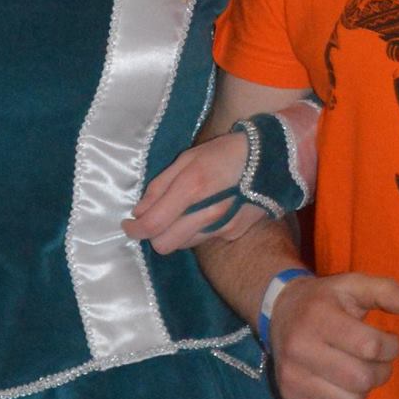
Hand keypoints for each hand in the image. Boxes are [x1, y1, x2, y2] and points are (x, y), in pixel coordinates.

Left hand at [124, 130, 250, 253]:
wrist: (271, 160)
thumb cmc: (224, 153)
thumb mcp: (188, 158)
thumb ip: (160, 186)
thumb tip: (139, 212)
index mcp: (191, 189)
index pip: (153, 225)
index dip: (134, 229)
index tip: (128, 225)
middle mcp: (206, 214)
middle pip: (165, 245)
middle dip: (153, 235)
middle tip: (152, 219)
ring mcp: (222, 227)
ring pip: (183, 245)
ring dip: (175, 233)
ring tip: (182, 210)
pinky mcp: (233, 234)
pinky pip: (202, 239)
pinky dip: (195, 230)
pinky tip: (204, 211)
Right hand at [269, 272, 398, 398]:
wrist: (279, 312)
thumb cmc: (324, 300)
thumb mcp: (353, 286)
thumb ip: (385, 290)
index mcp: (318, 317)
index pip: (369, 346)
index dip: (391, 347)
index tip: (390, 342)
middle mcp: (300, 348)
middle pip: (361, 379)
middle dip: (380, 371)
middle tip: (376, 360)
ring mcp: (292, 376)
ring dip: (363, 390)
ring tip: (357, 370)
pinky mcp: (289, 397)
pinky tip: (340, 384)